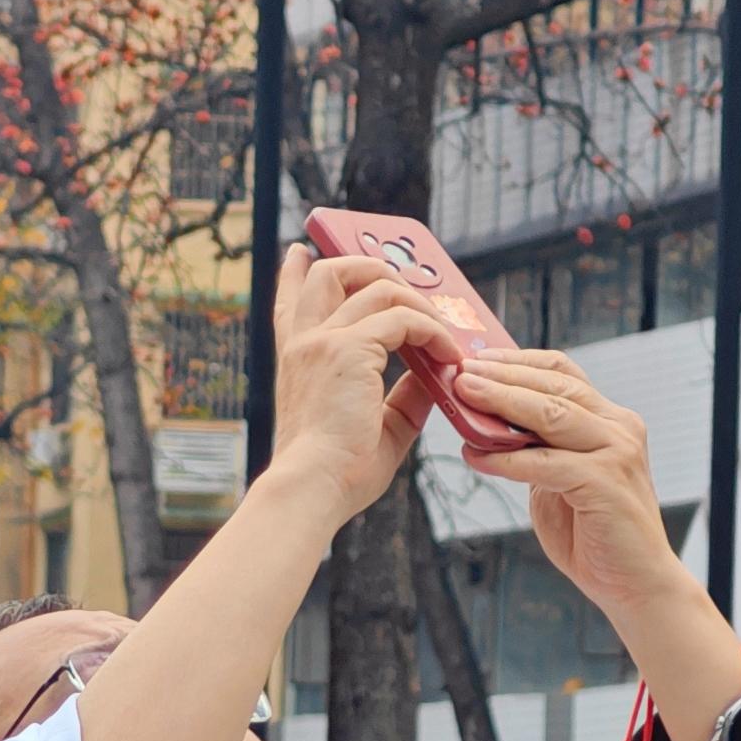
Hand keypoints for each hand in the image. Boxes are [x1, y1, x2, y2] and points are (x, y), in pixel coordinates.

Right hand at [262, 250, 444, 519]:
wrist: (313, 489)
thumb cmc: (337, 472)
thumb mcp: (376, 426)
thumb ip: (402, 395)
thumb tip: (436, 375)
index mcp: (297, 359)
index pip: (290, 301)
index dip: (294, 271)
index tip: (300, 251)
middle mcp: (304, 342)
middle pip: (330, 271)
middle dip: (374, 267)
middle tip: (409, 288)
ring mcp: (323, 341)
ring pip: (377, 285)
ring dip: (419, 301)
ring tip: (444, 330)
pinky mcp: (348, 350)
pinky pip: (404, 319)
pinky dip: (434, 332)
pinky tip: (450, 355)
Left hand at [442, 352, 698, 620]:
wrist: (635, 583)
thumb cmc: (594, 532)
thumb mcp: (559, 480)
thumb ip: (536, 451)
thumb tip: (487, 429)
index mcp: (609, 420)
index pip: (562, 374)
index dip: (518, 361)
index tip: (476, 358)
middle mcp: (618, 427)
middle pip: (554, 387)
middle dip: (503, 375)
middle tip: (460, 371)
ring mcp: (616, 452)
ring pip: (551, 414)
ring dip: (502, 402)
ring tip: (464, 396)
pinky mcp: (605, 483)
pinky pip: (545, 463)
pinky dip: (507, 458)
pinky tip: (477, 456)